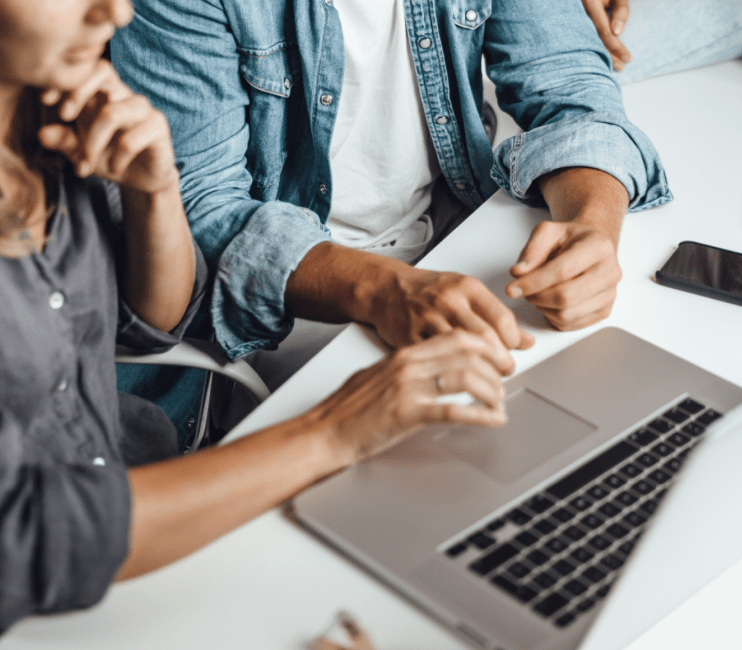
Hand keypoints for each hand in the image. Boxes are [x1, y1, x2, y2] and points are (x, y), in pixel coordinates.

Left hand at [38, 59, 177, 194]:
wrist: (143, 180)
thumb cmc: (111, 158)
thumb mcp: (81, 151)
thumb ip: (63, 140)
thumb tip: (42, 134)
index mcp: (104, 93)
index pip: (87, 69)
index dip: (65, 80)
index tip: (45, 100)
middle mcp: (125, 95)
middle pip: (103, 73)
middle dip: (78, 94)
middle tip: (64, 118)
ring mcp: (144, 110)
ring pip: (112, 113)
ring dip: (93, 141)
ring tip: (86, 164)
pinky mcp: (158, 128)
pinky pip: (131, 139)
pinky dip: (117, 157)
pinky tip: (113, 169)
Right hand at [307, 329, 506, 465]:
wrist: (325, 431)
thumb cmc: (348, 409)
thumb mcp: (380, 377)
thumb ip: (408, 369)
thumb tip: (437, 370)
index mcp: (403, 354)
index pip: (456, 338)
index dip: (485, 346)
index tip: (498, 358)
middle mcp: (408, 365)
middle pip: (467, 354)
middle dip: (494, 368)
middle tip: (504, 382)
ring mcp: (408, 388)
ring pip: (465, 378)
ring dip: (491, 391)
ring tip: (499, 403)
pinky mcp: (407, 413)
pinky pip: (454, 409)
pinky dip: (481, 415)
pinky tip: (494, 420)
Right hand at [367, 266, 534, 374]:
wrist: (386, 289)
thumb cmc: (427, 292)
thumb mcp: (464, 293)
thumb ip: (494, 314)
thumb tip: (526, 340)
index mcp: (466, 288)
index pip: (501, 318)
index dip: (514, 341)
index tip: (517, 351)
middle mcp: (447, 302)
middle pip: (485, 339)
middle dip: (501, 361)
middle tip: (506, 370)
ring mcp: (426, 321)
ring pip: (463, 354)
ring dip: (481, 373)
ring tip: (488, 382)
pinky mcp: (408, 340)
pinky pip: (437, 363)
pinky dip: (455, 378)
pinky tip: (464, 385)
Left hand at [506, 220, 621, 330]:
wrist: (590, 248)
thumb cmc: (569, 241)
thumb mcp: (547, 232)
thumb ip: (532, 250)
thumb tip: (519, 273)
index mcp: (599, 247)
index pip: (562, 271)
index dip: (532, 283)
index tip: (511, 289)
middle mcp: (610, 272)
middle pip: (565, 297)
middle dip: (536, 297)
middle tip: (523, 291)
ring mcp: (610, 294)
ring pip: (566, 315)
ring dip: (542, 307)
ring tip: (538, 293)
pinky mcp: (604, 311)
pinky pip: (570, 324)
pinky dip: (552, 316)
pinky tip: (549, 302)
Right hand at [581, 0, 630, 70]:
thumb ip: (620, 10)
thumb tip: (618, 32)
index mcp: (590, 8)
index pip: (604, 32)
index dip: (616, 47)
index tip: (627, 59)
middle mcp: (580, 18)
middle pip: (594, 42)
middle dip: (608, 57)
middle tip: (620, 68)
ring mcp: (575, 24)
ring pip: (587, 44)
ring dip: (599, 57)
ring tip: (612, 67)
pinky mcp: (574, 27)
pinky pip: (584, 41)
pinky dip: (593, 50)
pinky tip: (599, 59)